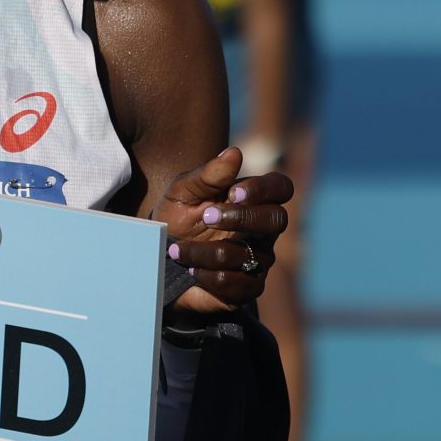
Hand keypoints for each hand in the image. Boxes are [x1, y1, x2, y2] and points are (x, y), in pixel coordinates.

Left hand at [155, 146, 293, 316]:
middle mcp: (263, 230)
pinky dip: (208, 275)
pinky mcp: (248, 288)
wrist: (159, 261)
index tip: (233, 193)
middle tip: (206, 217)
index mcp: (253, 201)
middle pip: (277, 219)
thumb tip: (234, 152)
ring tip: (176, 250)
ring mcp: (259, 260)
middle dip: (241, 218)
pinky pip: (238, 283)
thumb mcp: (182, 193)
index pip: (281, 188)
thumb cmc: (176, 219)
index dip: (264, 189)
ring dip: (206, 251)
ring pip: (246, 254)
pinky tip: (190, 270)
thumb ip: (207, 175)